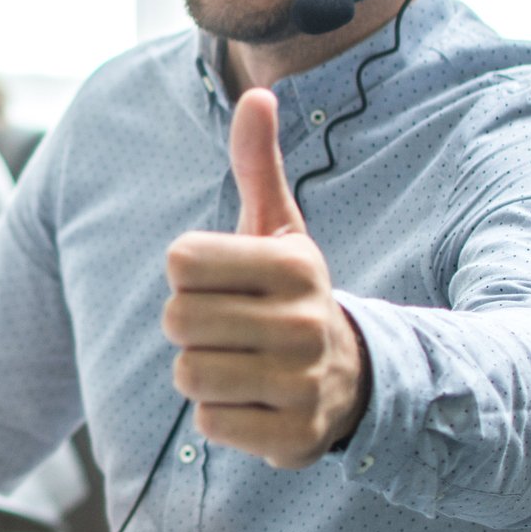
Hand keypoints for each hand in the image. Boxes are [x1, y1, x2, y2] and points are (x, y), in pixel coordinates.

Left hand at [161, 88, 369, 468]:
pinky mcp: (294, 438)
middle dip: (190, 325)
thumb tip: (256, 93)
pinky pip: (209, 423)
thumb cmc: (291, 293)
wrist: (353, 377)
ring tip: (241, 362)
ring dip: (201, 371)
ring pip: (188, 373)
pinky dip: (220, 416)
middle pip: (176, 319)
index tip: (226, 281)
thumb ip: (257, 163)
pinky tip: (255, 400)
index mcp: (297, 264)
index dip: (188, 272)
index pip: (179, 260)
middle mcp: (306, 322)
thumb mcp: (279, 228)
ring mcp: (303, 384)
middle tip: (229, 326)